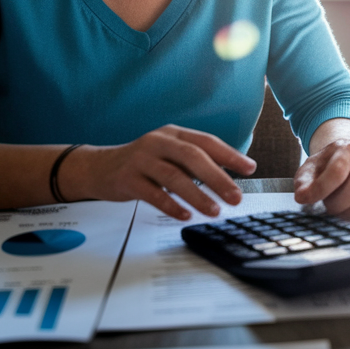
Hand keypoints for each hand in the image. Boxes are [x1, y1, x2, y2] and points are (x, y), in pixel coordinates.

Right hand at [62, 125, 255, 219]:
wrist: (99, 168)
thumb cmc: (143, 163)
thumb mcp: (169, 154)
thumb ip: (195, 161)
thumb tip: (230, 176)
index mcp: (173, 134)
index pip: (207, 142)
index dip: (230, 155)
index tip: (250, 168)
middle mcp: (158, 142)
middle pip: (193, 157)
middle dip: (217, 178)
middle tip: (235, 196)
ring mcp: (141, 159)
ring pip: (174, 176)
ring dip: (197, 194)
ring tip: (213, 211)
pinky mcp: (127, 179)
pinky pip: (152, 193)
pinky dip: (170, 205)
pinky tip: (185, 215)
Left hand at [294, 119, 349, 217]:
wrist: (346, 155)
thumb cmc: (326, 164)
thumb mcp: (310, 167)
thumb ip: (303, 182)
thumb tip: (301, 197)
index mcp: (345, 149)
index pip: (336, 171)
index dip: (321, 188)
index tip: (305, 199)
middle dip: (335, 203)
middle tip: (325, 205)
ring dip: (344, 209)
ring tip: (333, 205)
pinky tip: (343, 208)